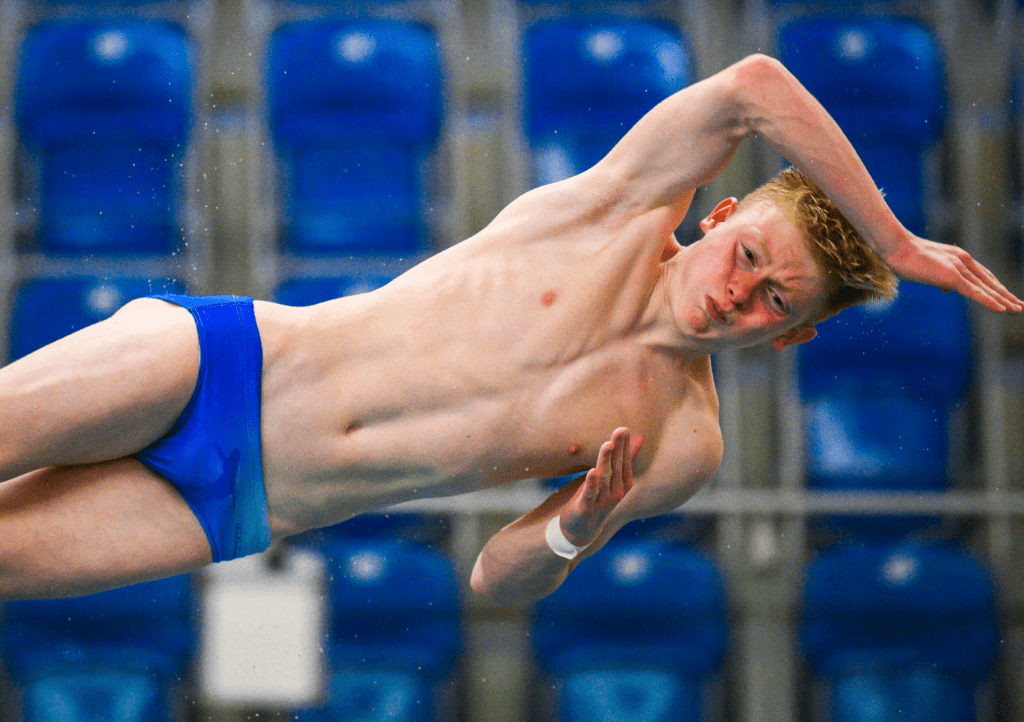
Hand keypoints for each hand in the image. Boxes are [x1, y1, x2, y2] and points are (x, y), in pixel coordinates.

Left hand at [558, 427, 642, 547]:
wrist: (582, 529)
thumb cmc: (598, 498)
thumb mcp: (612, 477)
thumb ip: (625, 458)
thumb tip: (640, 438)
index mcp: (622, 484)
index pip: (624, 462)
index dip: (624, 446)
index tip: (624, 429)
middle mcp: (615, 493)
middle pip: (616, 467)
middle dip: (618, 448)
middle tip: (620, 430)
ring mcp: (601, 501)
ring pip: (604, 478)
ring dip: (606, 461)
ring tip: (608, 445)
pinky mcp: (586, 508)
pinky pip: (589, 494)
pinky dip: (591, 484)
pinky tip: (592, 471)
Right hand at [884, 236, 1021, 313]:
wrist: (897, 248)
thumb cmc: (905, 258)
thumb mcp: (926, 268)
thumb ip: (940, 277)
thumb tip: (947, 289)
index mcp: (958, 257)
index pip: (982, 275)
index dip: (995, 287)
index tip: (1005, 296)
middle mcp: (964, 261)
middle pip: (990, 281)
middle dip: (1006, 295)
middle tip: (1020, 306)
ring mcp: (959, 268)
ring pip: (986, 288)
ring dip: (1004, 300)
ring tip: (1017, 309)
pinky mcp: (952, 277)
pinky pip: (975, 292)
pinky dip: (990, 301)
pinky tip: (1002, 310)